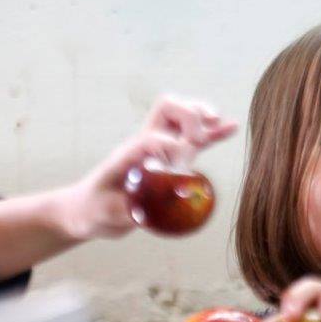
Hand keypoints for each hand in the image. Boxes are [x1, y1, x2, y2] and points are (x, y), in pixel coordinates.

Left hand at [59, 95, 237, 240]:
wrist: (89, 211)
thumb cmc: (95, 210)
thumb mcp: (108, 213)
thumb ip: (132, 207)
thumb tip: (156, 206)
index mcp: (130, 153)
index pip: (153, 138)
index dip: (170, 149)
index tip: (177, 171)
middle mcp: (146, 145)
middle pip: (168, 109)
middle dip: (187, 114)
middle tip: (199, 137)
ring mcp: (160, 150)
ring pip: (183, 118)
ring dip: (201, 114)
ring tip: (218, 121)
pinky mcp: (172, 160)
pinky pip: (196, 141)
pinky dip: (214, 133)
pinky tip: (232, 127)